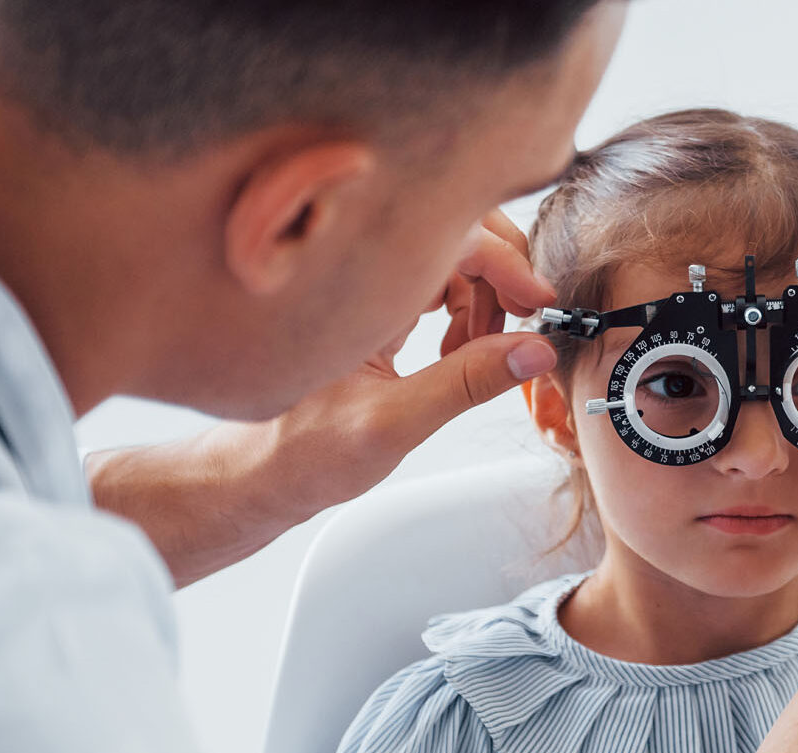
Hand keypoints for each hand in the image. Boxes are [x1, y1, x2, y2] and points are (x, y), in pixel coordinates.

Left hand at [250, 209, 561, 521]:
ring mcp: (367, 286)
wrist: (259, 475)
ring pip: (449, 258)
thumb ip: (466, 383)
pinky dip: (462, 311)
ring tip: (476, 353)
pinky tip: (456, 351)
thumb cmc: (301, 452)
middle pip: (455, 233)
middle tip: (516, 327)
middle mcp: (359, 273)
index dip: (506, 264)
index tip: (538, 305)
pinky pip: (434, 282)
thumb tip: (534, 350)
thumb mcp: (393, 423)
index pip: (452, 234)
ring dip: (482, 298)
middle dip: (498, 276)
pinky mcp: (374, 305)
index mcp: (356, 285)